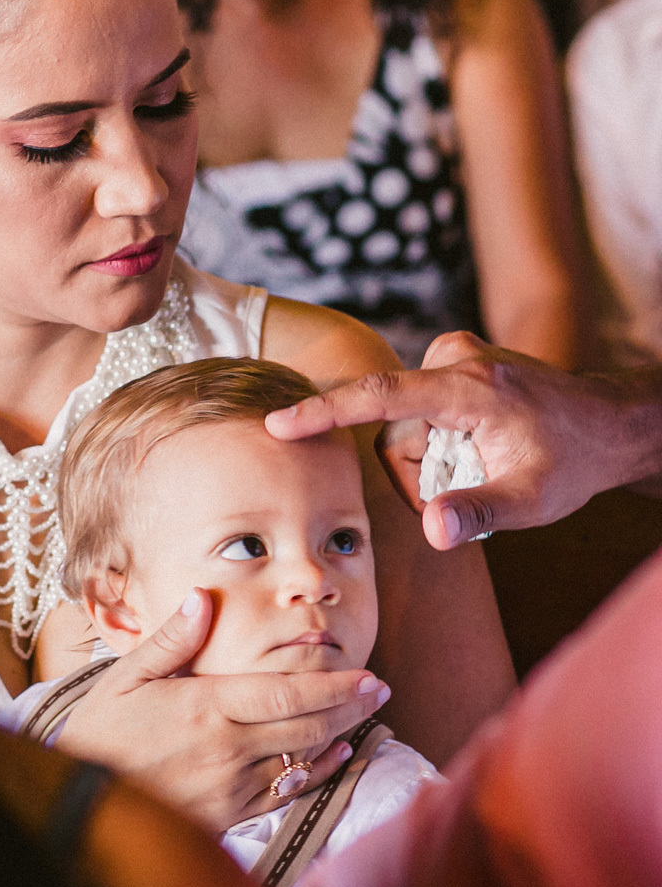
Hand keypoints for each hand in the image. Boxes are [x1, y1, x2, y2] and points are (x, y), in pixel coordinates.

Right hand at [57, 588, 389, 831]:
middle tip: (382, 691)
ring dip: (337, 737)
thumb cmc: (100, 731)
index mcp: (206, 708)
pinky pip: (283, 795)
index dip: (334, 687)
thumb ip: (172, 638)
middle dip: (349, 708)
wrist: (75, 804)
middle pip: (305, 727)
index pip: (287, 694)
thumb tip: (202, 596)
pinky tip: (332, 757)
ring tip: (366, 717)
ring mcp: (229, 789)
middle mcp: (226, 751)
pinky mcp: (226, 817)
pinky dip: (314, 774)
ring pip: (301, 761)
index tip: (369, 677)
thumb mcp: (126, 675)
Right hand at [266, 332, 629, 549]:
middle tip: (470, 487)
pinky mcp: (456, 359)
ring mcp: (457, 355)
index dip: (325, 410)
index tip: (279, 422)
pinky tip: (474, 448)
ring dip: (429, 456)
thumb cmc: (574, 461)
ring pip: (406, 422)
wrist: (608, 423)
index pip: (382, 394)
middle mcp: (458, 359)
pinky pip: (419, 409)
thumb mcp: (534, 500)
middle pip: (396, 428)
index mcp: (471, 387)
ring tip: (481, 465)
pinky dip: (436, 439)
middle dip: (418, 470)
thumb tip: (429, 531)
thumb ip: (479, 514)